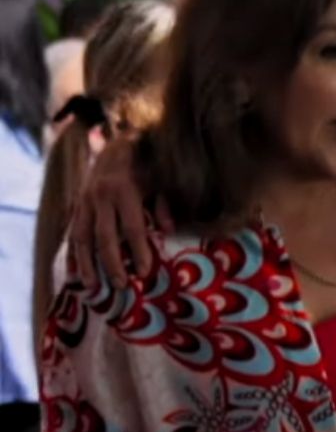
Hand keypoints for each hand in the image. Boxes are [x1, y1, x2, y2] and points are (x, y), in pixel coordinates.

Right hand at [67, 137, 153, 288]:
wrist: (116, 143)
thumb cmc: (146, 164)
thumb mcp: (160, 180)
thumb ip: (163, 206)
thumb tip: (168, 232)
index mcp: (124, 190)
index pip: (132, 228)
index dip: (139, 251)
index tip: (145, 273)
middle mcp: (100, 197)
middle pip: (104, 237)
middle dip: (113, 264)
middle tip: (122, 286)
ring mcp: (84, 201)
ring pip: (81, 238)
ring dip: (87, 265)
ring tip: (93, 287)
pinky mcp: (76, 204)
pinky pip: (71, 232)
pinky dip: (72, 254)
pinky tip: (75, 273)